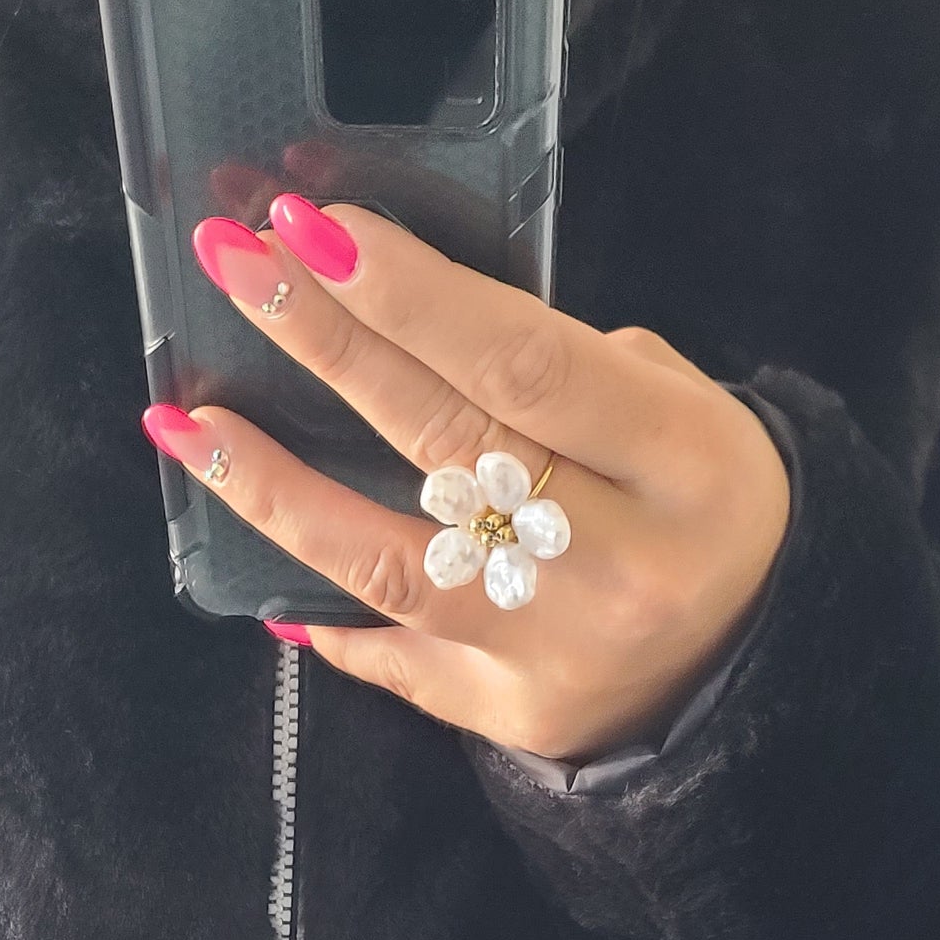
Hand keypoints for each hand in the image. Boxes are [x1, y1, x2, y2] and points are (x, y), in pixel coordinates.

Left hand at [144, 194, 791, 768]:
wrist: (755, 661)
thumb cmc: (699, 501)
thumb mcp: (682, 410)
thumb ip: (568, 370)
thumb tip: (413, 325)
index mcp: (683, 464)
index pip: (522, 363)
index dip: (409, 294)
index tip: (315, 226)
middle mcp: (616, 564)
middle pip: (442, 439)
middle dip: (325, 340)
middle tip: (234, 262)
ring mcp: (554, 650)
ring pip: (389, 561)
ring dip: (274, 487)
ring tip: (184, 425)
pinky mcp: (507, 713)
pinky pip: (395, 657)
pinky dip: (324, 612)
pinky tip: (248, 578)